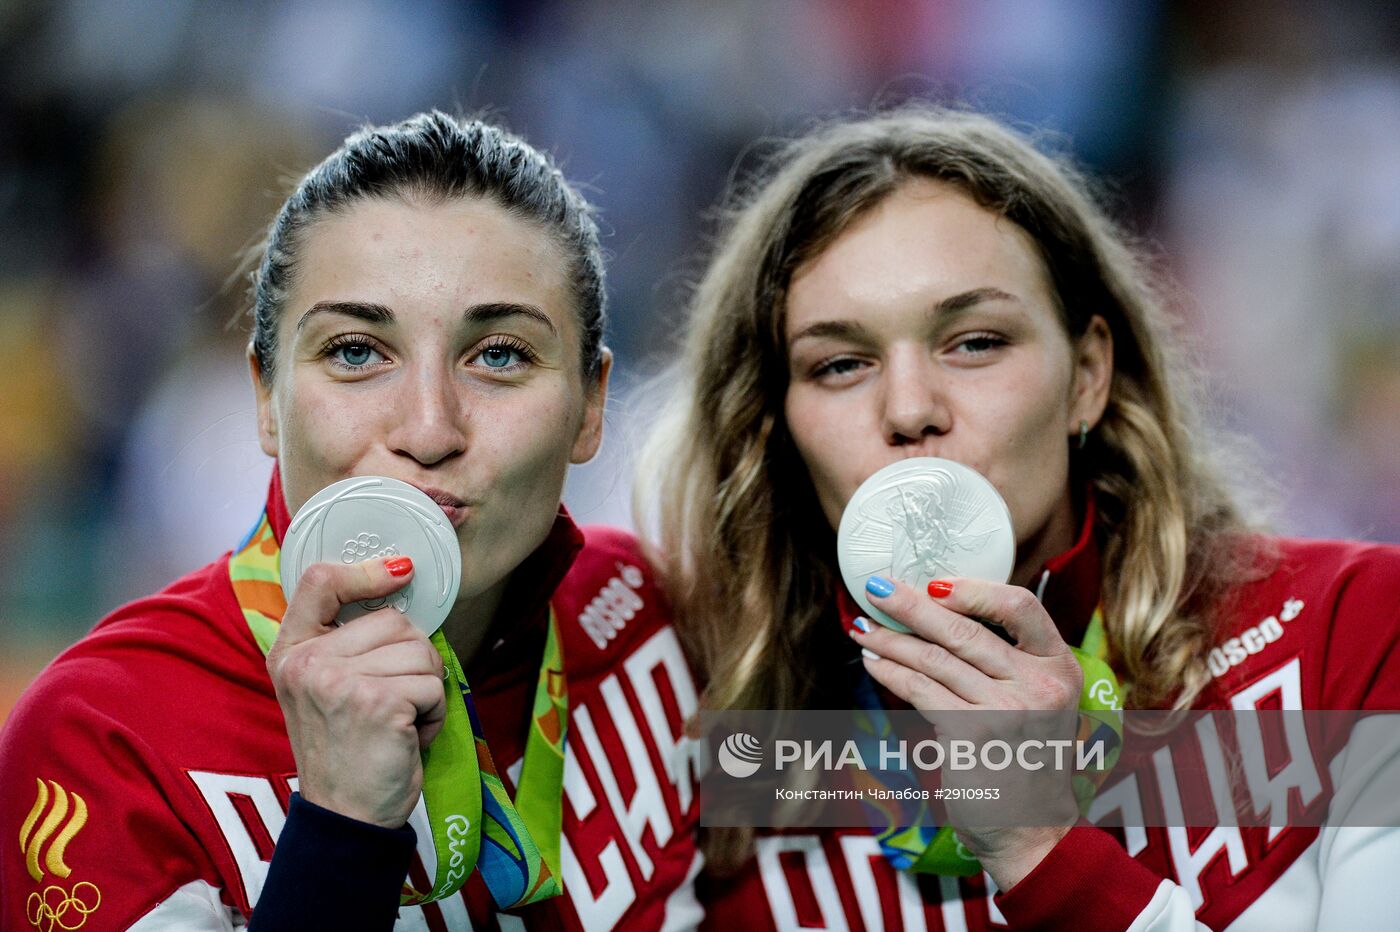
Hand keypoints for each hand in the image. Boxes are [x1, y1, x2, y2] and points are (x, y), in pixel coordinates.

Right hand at [266, 556, 446, 828]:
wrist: (346, 817)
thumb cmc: (348, 751)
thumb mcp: (327, 688)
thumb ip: (347, 642)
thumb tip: (399, 580)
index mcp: (290, 652)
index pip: (319, 580)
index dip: (366, 570)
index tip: (400, 572)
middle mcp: (307, 662)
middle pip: (395, 620)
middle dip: (413, 660)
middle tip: (393, 703)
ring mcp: (339, 681)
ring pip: (421, 651)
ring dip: (427, 690)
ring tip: (399, 722)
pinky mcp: (377, 701)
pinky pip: (434, 684)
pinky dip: (435, 713)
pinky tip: (409, 737)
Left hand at [851, 575, 1082, 888]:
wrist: (1029, 829)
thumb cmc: (1023, 758)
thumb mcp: (1036, 701)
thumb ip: (1005, 660)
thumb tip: (939, 609)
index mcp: (1059, 666)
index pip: (1021, 606)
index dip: (974, 589)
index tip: (934, 583)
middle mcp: (1038, 685)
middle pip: (964, 630)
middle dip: (912, 605)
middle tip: (878, 587)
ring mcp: (1006, 710)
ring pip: (935, 659)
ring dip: (891, 640)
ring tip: (862, 628)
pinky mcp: (971, 735)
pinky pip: (920, 691)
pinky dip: (891, 672)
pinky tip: (874, 662)